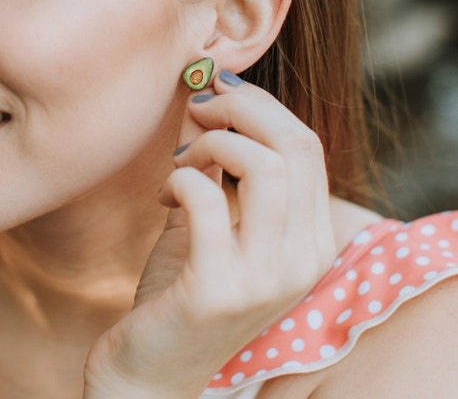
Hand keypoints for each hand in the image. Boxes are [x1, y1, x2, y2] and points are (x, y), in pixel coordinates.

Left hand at [83, 72, 335, 397]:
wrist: (150, 371)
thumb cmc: (182, 287)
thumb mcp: (212, 219)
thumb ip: (221, 167)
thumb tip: (211, 97)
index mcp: (310, 239)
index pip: (307, 145)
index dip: (261, 103)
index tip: (217, 89)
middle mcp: (304, 260)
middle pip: (294, 146)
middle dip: (239, 108)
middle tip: (197, 108)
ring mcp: (266, 279)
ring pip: (263, 167)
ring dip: (211, 143)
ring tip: (180, 160)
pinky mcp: (219, 290)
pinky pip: (206, 200)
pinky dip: (180, 178)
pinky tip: (162, 193)